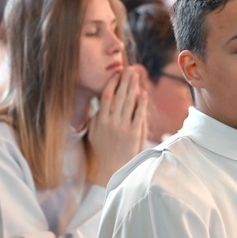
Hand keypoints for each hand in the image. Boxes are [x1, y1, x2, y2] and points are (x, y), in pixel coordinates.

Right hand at [88, 67, 147, 185]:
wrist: (113, 168)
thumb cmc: (103, 150)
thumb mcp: (93, 134)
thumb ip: (94, 118)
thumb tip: (96, 103)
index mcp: (100, 120)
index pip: (106, 96)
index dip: (111, 84)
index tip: (116, 74)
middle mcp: (111, 122)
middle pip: (119, 96)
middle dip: (124, 81)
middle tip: (128, 69)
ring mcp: (123, 127)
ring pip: (128, 102)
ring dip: (132, 87)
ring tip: (136, 75)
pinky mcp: (134, 133)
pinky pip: (138, 114)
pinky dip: (140, 103)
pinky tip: (143, 93)